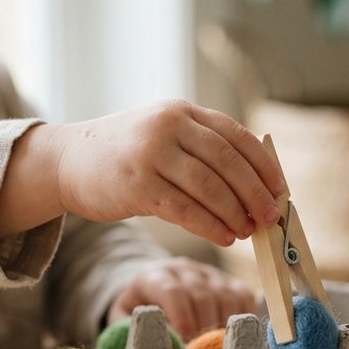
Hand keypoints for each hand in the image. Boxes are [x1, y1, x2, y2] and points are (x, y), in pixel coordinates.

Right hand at [0, 99, 287, 244]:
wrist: (68, 160)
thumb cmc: (127, 155)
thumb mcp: (165, 136)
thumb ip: (203, 151)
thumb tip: (256, 189)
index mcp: (182, 112)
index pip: (237, 136)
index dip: (264, 166)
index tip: (280, 191)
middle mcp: (168, 125)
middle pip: (228, 162)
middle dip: (255, 194)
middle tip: (270, 218)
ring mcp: (151, 153)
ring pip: (209, 188)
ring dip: (234, 213)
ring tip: (247, 232)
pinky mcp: (137, 184)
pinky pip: (185, 209)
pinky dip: (210, 226)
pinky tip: (223, 237)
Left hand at [107, 257, 254, 340]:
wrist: (155, 297)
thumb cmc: (139, 316)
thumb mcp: (125, 322)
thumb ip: (132, 332)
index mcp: (154, 276)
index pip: (172, 291)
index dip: (182, 316)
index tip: (187, 341)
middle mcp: (184, 269)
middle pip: (203, 294)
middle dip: (205, 327)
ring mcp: (210, 274)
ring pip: (227, 295)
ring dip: (225, 326)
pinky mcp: (230, 282)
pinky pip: (244, 298)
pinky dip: (243, 319)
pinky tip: (235, 339)